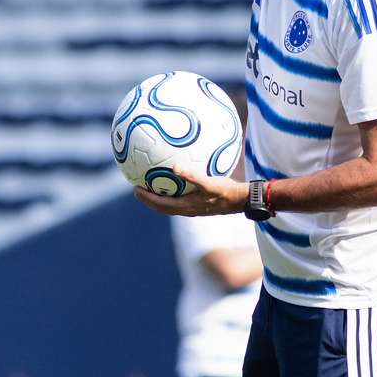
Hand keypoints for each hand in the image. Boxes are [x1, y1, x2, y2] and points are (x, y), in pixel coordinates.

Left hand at [133, 170, 247, 215]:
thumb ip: (191, 175)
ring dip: (159, 198)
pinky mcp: (200, 204)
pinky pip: (180, 199)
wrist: (241, 200)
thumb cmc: (226, 191)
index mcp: (186, 206)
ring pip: (170, 205)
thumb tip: (174, 166)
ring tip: (151, 187)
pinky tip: (175, 181)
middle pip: (162, 207)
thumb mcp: (209, 182)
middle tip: (137, 189)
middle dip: (149, 199)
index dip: (147, 198)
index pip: (161, 205)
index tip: (135, 189)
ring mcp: (194, 208)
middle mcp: (188, 209)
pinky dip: (172, 193)